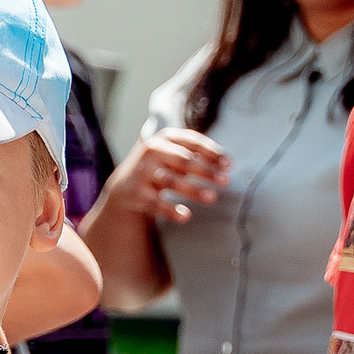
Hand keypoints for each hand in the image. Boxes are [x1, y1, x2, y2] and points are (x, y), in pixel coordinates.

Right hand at [106, 128, 229, 223]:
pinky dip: (170, 210)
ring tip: (212, 197)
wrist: (124, 185)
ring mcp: (143, 171)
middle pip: (184, 161)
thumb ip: (196, 154)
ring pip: (171, 181)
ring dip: (193, 190)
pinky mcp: (136, 191)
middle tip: (226, 181)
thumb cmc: (160, 167)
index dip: (212, 153)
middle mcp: (152, 150)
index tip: (229, 165)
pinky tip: (185, 216)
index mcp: (166, 137)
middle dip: (206, 171)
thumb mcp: (174, 153)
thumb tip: (228, 165)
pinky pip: (156, 202)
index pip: (193, 142)